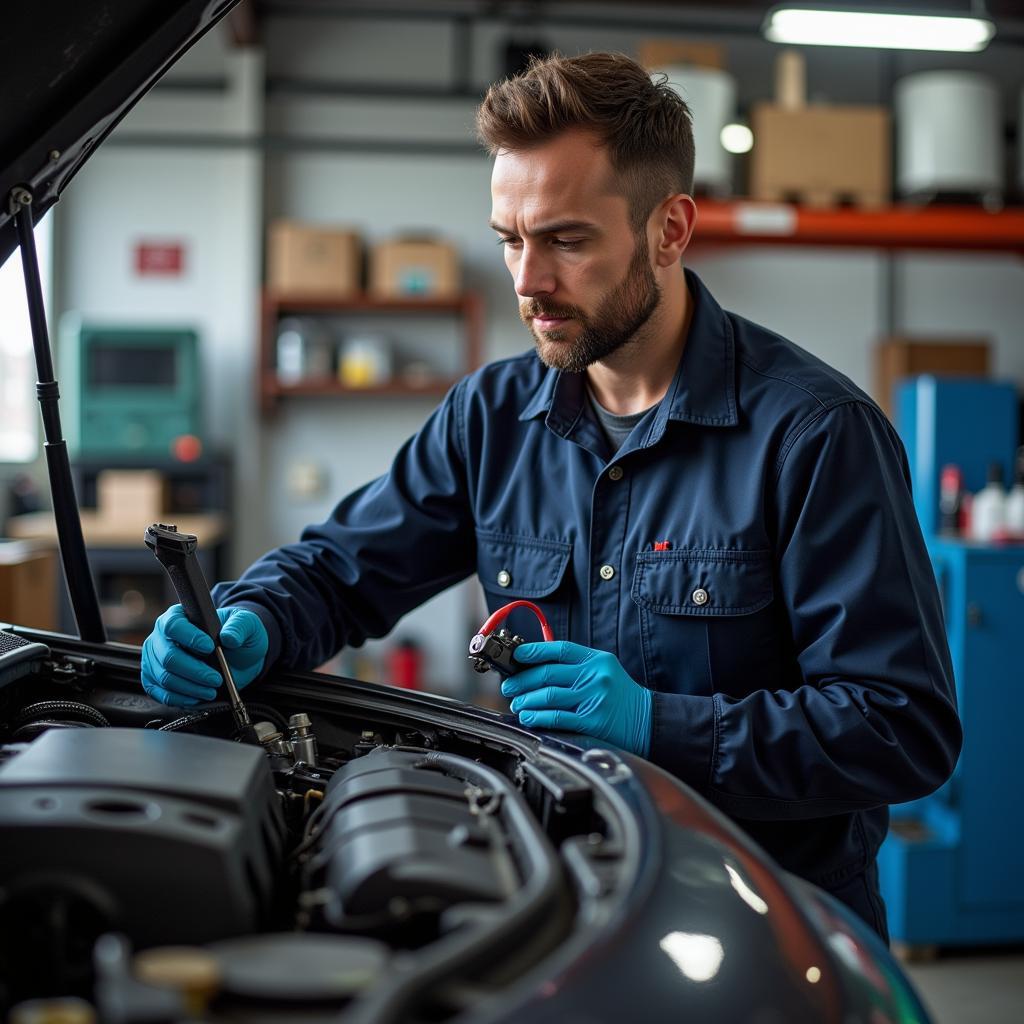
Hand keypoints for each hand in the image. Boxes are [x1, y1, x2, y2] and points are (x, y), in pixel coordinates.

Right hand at [141, 605, 267, 707]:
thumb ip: (240, 626)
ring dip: (191, 687)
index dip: (190, 637)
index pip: (174, 625)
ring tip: (212, 690)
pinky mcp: (156, 681)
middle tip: (216, 678)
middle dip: (194, 670)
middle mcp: (162, 637)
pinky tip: (198, 697)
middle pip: (168, 656)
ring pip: (165, 677)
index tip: (209, 647)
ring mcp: (156, 660)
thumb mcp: (247, 624)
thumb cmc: (238, 636)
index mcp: (179, 616)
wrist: (239, 659)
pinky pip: (162, 694)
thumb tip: (229, 637)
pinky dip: (181, 698)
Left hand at [501, 641, 651, 755]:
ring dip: (526, 700)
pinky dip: (538, 717)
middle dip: (522, 680)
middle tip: (509, 686)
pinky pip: (557, 717)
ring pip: (548, 696)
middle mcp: (595, 676)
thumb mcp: (604, 671)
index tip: (517, 655)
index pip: (559, 649)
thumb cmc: (621, 696)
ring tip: (517, 704)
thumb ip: (576, 667)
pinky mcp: (592, 721)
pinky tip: (529, 717)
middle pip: (548, 673)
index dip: (534, 651)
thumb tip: (537, 667)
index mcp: (597, 660)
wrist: (648, 721)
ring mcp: (593, 698)